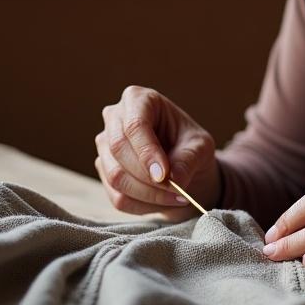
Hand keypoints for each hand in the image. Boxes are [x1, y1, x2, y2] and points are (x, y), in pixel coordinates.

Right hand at [94, 85, 219, 220]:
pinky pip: (117, 196)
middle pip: (119, 149)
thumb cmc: (191, 146)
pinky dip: (143, 205)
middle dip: (148, 177)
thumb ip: (188, 160)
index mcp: (139, 99)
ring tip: (177, 196)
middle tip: (177, 190)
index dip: (147, 152)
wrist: (185, 166)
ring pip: (116, 176)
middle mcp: (114, 117)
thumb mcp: (200, 147)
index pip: (135, 125)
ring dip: (148, 194)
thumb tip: (174, 179)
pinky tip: (164, 201)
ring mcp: (105, 144)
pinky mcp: (104, 170)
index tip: (165, 175)